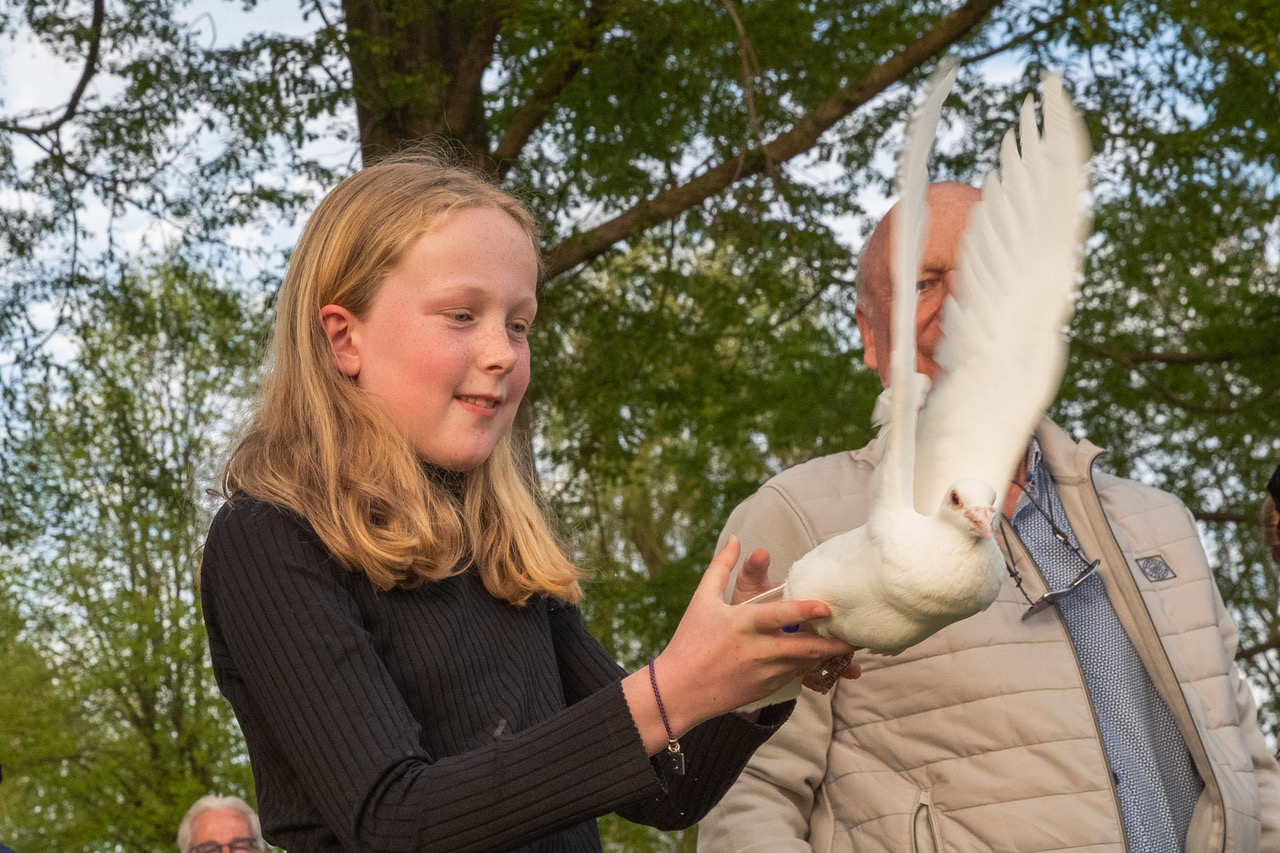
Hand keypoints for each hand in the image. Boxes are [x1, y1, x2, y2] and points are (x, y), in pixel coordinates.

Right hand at [643, 536, 856, 738]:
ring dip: (830, 655)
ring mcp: (764, 673)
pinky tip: (829, 660)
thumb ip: (721, 566)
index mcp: (743, 625)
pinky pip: (798, 676)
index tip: (827, 605)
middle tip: (858, 632)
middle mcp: (758, 650)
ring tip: (852, 644)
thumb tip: (734, 537)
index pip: (779, 615)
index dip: (805, 610)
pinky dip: (814, 667)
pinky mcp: (767, 688)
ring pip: (807, 663)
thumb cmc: (689, 641)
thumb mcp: (702, 600)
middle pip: (805, 647)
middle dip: (835, 642)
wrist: (678, 691)